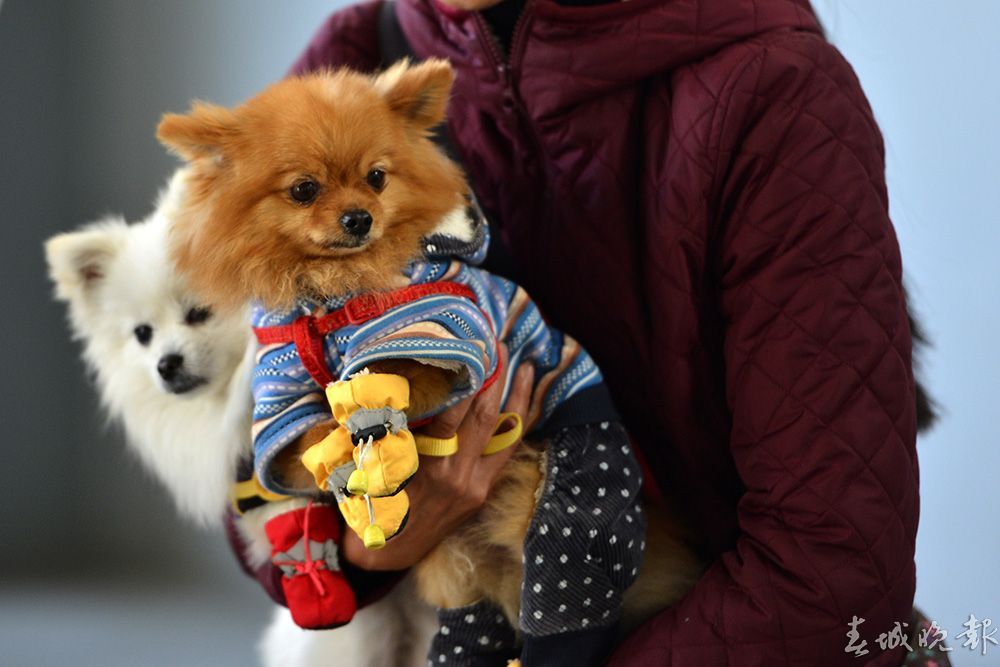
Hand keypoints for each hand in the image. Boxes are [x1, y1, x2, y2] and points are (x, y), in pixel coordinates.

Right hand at [342, 345, 533, 570]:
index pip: (455, 415)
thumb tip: (384, 386)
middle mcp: (460, 476)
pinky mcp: (483, 493)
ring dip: (519, 400)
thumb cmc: (371, 504)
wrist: (385, 554)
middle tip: (498, 345)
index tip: (471, 348)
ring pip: (507, 436)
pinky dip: (517, 427)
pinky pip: (507, 453)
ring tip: (528, 367)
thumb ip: (385, 431)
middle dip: (496, 379)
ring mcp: (476, 487)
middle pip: (485, 418)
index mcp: (430, 468)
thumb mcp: (370, 466)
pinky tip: (526, 405)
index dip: (466, 380)